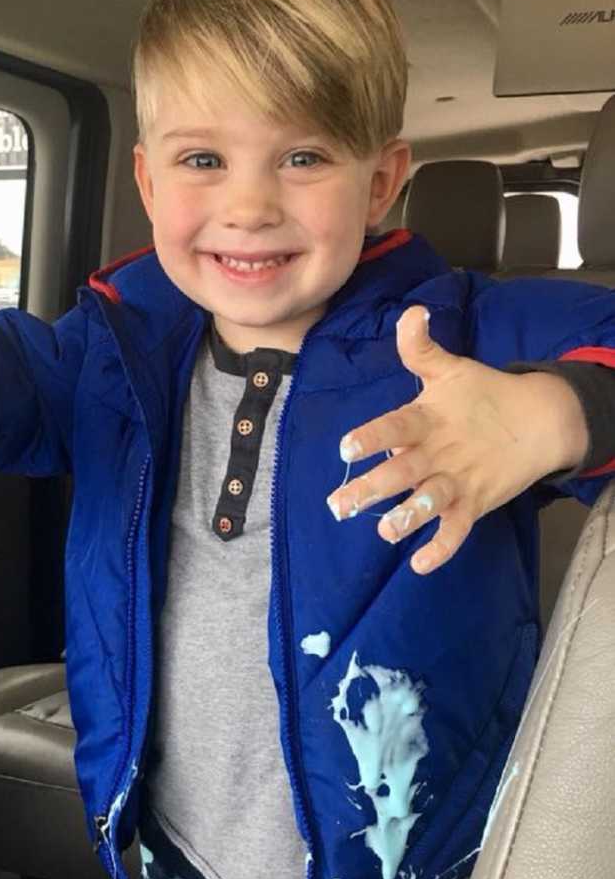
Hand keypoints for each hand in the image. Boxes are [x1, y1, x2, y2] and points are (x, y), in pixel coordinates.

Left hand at [325, 306, 587, 573]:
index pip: (395, 427)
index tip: (347, 448)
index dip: (372, 437)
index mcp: (426, 419)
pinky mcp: (475, 502)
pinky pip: (458, 530)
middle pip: (402, 472)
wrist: (540, 419)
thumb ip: (419, 348)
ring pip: (430, 502)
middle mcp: (439, 452)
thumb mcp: (449, 369)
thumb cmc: (483, 394)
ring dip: (408, 518)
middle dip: (370, 489)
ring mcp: (458, 479)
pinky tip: (420, 566)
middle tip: (338, 506)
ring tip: (385, 532)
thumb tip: (409, 312)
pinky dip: (442, 549)